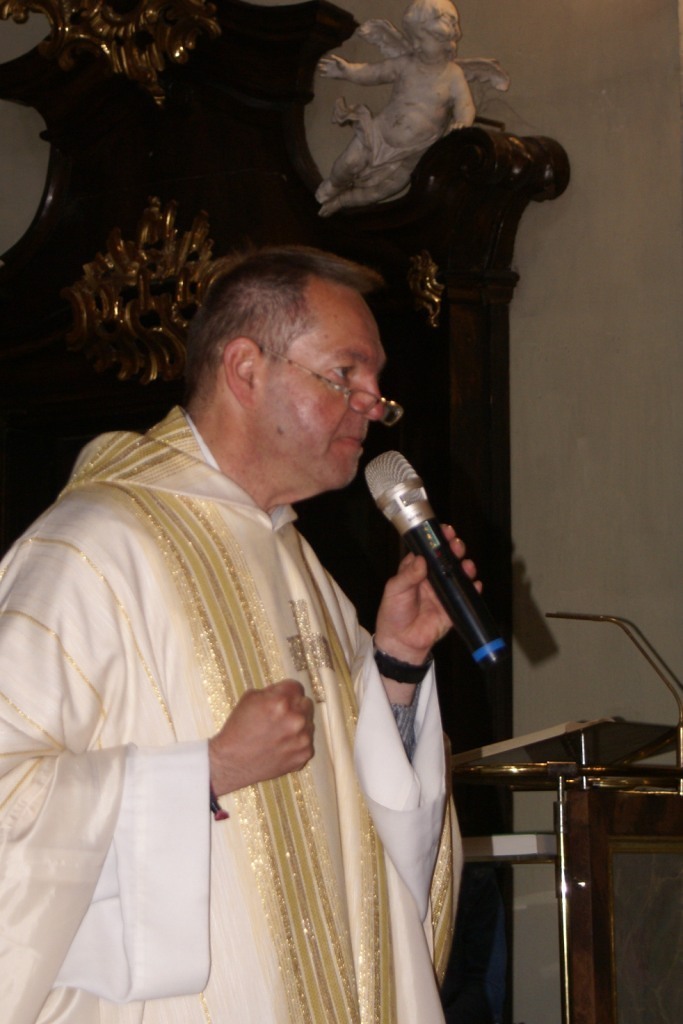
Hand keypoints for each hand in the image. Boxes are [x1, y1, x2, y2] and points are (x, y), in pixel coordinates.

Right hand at [209, 680, 314, 795]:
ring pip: (308, 723)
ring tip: (279, 734)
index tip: (282, 699)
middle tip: (280, 717)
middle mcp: (295, 719)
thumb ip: (272, 691)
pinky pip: (307, 741)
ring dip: (298, 726)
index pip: (296, 687)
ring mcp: (302, 738)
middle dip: (295, 707)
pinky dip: (297, 743)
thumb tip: (285, 691)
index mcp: (281, 702)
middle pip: (306, 703)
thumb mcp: (249, 698)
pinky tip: (282, 746)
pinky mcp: (304, 754)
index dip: (287, 692)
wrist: (232, 762)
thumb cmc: (238, 730)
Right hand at [318, 55, 349, 78]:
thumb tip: (331, 55)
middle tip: (319, 65)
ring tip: (319, 68)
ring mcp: (330, 71)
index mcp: (332, 62)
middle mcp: (331, 67)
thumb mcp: (340, 60)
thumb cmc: (344, 65)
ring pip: (324, 70)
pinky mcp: (331, 75)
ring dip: (322, 69)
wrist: (346, 72)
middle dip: (321, 65)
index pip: (326, 61)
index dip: (323, 60)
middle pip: (324, 65)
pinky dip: (323, 75)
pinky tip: (320, 75)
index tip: (320, 60)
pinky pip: (326, 75)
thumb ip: (335, 58)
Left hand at [374, 526, 480, 664]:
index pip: (429, 550)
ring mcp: (443, 592)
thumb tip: (420, 559)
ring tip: (467, 565)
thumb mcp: (395, 590)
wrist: (401, 642)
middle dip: (454, 549)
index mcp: (416, 570)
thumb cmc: (393, 613)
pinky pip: (466, 596)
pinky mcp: (452, 608)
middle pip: (447, 559)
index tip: (445, 531)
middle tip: (457, 545)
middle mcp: (432, 579)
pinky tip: (475, 585)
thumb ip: (408, 575)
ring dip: (465, 567)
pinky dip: (473, 590)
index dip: (437, 540)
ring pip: (458, 575)